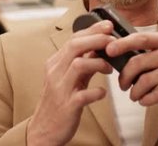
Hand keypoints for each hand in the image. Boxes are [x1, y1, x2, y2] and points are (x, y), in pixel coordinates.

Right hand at [27, 21, 113, 145]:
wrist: (43, 130)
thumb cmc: (59, 102)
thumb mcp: (69, 78)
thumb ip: (83, 63)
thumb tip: (100, 48)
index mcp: (55, 63)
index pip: (73, 39)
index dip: (92, 30)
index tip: (108, 26)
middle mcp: (55, 73)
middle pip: (74, 47)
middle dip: (97, 40)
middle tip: (113, 41)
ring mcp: (60, 89)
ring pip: (78, 65)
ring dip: (98, 63)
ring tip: (109, 69)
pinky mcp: (67, 106)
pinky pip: (83, 95)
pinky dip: (96, 92)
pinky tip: (103, 92)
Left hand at [106, 32, 157, 135]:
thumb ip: (147, 52)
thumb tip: (116, 53)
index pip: (140, 38)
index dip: (122, 43)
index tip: (108, 50)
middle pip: (138, 62)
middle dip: (124, 76)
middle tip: (122, 85)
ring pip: (145, 80)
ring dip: (135, 92)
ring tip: (134, 96)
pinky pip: (157, 94)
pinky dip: (146, 100)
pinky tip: (145, 100)